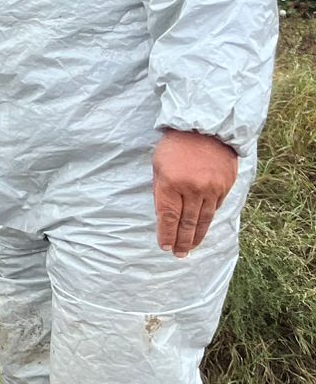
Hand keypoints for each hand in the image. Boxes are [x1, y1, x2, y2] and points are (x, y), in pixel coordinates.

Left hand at [153, 129, 236, 257]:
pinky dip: (208, 220)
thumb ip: (161, 190)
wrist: (205, 128)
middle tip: (178, 255)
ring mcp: (212, 188)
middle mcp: (193, 188)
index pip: (169, 216)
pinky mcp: (225, 186)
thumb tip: (164, 216)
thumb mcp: (158, 165)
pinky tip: (202, 228)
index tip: (165, 246)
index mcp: (171, 182)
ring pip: (204, 219)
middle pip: (187, 222)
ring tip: (190, 249)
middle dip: (182, 241)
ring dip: (196, 236)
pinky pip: (216, 207)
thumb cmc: (175, 146)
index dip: (167, 234)